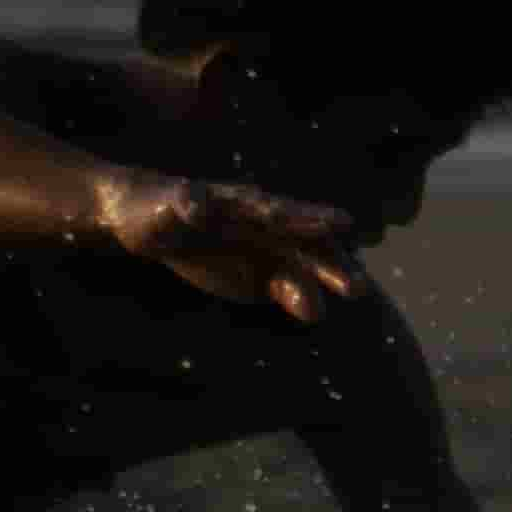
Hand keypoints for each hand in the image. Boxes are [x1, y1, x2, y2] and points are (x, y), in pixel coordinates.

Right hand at [100, 168, 365, 324]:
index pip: (311, 245)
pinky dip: (191, 204)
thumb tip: (317, 312)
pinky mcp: (179, 200)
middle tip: (341, 224)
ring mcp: (218, 201)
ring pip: (242, 200)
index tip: (357, 288)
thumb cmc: (213, 247)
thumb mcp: (253, 277)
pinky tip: (195, 211)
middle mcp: (254, 210)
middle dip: (309, 222)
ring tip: (278, 212)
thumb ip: (288, 288)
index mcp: (276, 231)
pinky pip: (186, 200)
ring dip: (258, 204)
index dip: (332, 263)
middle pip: (287, 216)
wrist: (153, 216)